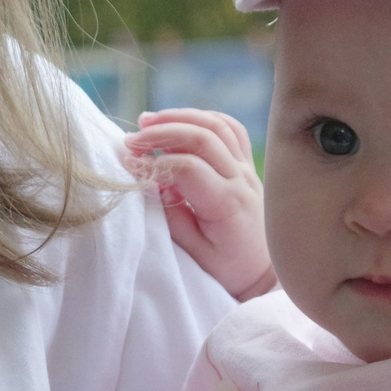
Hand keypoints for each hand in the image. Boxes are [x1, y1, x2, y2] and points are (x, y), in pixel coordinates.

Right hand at [125, 108, 272, 298]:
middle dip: (162, 131)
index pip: (187, 167)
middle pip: (203, 137)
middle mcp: (241, 179)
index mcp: (226, 204)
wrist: (263, 272)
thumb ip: (170, 216)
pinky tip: (180, 122)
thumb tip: (147, 183)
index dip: (153, 162)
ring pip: (217, 125)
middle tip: (130, 140)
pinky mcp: (247, 165)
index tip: (127, 165)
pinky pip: (231, 128)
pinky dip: (203, 119)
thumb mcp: (193, 252)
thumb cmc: (227, 269)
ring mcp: (247, 169)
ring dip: (180, 117)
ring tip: (148, 122)